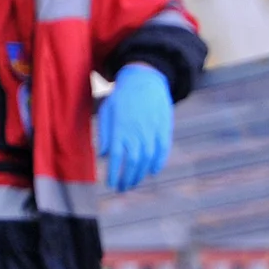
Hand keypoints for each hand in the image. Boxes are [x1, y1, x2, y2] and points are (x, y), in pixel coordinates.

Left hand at [97, 64, 172, 192]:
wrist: (145, 79)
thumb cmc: (122, 96)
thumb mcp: (107, 110)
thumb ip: (105, 133)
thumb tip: (104, 154)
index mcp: (121, 129)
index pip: (117, 158)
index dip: (115, 174)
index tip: (111, 184)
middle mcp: (137, 132)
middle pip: (133, 163)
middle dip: (128, 178)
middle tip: (122, 188)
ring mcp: (152, 131)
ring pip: (148, 159)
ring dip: (141, 174)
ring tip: (134, 182)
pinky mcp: (164, 128)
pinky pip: (163, 150)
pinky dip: (158, 162)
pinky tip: (153, 171)